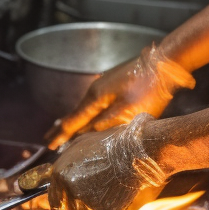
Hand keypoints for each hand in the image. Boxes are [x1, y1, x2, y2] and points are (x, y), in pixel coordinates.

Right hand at [46, 44, 194, 149]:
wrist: (161, 64)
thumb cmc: (147, 89)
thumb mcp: (128, 110)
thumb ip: (107, 122)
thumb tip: (88, 132)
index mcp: (96, 98)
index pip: (73, 121)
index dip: (61, 134)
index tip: (49, 145)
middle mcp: (94, 91)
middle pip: (74, 113)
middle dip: (60, 127)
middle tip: (47, 138)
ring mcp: (102, 85)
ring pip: (82, 107)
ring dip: (71, 120)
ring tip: (62, 130)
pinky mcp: (111, 84)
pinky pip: (91, 103)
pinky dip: (82, 113)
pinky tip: (85, 116)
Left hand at [48, 114, 171, 209]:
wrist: (134, 152)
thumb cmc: (107, 145)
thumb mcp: (78, 147)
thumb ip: (61, 162)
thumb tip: (45, 174)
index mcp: (60, 175)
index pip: (53, 202)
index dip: (60, 205)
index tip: (66, 207)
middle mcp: (70, 192)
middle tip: (85, 207)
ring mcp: (86, 204)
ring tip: (105, 195)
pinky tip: (115, 196)